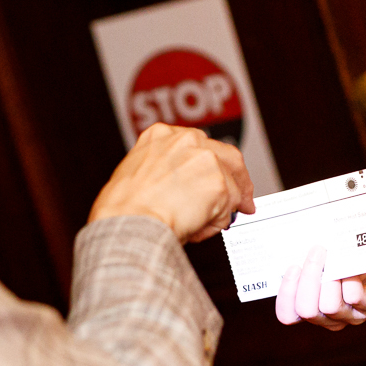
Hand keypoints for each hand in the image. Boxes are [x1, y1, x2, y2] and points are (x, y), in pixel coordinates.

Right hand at [89, 123, 255, 242]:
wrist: (127, 222)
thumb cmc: (123, 208)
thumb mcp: (137, 174)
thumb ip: (165, 172)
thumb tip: (184, 190)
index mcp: (161, 135)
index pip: (200, 145)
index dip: (214, 165)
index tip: (218, 177)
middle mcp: (187, 141)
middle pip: (229, 157)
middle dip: (238, 180)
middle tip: (242, 201)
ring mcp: (206, 161)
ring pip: (230, 187)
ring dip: (221, 209)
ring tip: (199, 225)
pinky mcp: (219, 184)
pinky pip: (228, 210)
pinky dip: (216, 224)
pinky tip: (197, 229)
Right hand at [274, 243, 365, 330]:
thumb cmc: (362, 259)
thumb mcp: (334, 256)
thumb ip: (317, 255)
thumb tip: (300, 238)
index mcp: (315, 305)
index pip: (288, 315)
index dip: (285, 295)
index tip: (292, 266)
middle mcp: (331, 316)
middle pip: (306, 311)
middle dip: (306, 281)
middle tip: (315, 252)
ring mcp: (354, 314)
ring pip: (329, 308)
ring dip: (327, 279)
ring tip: (333, 256)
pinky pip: (356, 300)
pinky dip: (350, 282)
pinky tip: (351, 267)